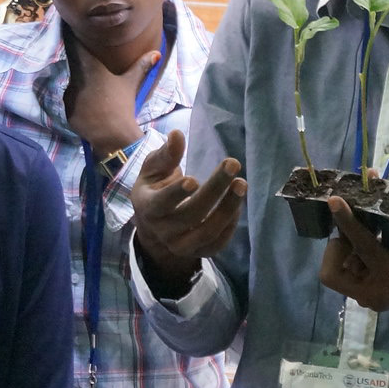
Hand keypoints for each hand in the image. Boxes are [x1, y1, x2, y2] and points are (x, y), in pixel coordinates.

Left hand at [66, 48, 157, 154]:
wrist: (114, 134)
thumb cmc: (123, 105)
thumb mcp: (131, 83)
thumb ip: (141, 65)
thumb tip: (156, 53)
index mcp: (90, 69)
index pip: (76, 48)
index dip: (73, 39)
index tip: (73, 32)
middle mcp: (75, 80)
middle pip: (75, 70)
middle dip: (81, 71)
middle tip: (93, 78)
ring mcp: (70, 97)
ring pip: (73, 88)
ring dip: (80, 89)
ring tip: (94, 97)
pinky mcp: (67, 112)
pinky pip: (71, 105)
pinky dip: (78, 106)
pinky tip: (90, 110)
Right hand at [130, 130, 246, 294]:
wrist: (153, 224)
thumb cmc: (154, 189)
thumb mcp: (153, 170)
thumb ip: (165, 155)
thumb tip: (177, 135)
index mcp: (147, 207)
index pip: (161, 203)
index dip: (176, 193)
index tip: (194, 179)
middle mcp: (162, 230)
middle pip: (191, 214)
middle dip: (214, 189)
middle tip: (232, 163)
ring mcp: (180, 245)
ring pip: (207, 232)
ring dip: (228, 208)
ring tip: (241, 184)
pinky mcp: (197, 252)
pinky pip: (216, 245)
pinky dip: (230, 226)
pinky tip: (238, 205)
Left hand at [319, 197, 388, 327]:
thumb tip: (370, 176)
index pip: (363, 246)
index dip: (348, 221)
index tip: (334, 200)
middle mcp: (376, 297)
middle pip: (331, 270)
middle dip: (339, 247)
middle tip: (352, 232)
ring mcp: (368, 302)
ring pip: (333, 272)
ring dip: (344, 252)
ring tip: (364, 243)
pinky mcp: (363, 299)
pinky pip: (343, 276)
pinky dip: (349, 259)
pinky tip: (365, 252)